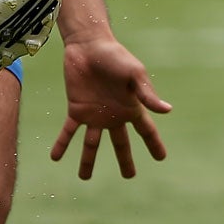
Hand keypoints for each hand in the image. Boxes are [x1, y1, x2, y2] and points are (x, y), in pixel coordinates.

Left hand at [50, 36, 170, 179]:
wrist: (88, 45)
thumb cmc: (115, 56)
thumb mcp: (134, 73)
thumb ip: (147, 94)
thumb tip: (167, 110)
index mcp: (131, 107)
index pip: (146, 131)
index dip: (154, 144)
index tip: (161, 158)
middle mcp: (113, 114)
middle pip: (120, 143)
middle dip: (125, 160)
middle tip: (129, 176)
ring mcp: (94, 114)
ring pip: (92, 144)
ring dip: (87, 161)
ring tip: (84, 178)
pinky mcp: (76, 109)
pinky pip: (68, 131)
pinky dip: (62, 144)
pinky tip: (55, 158)